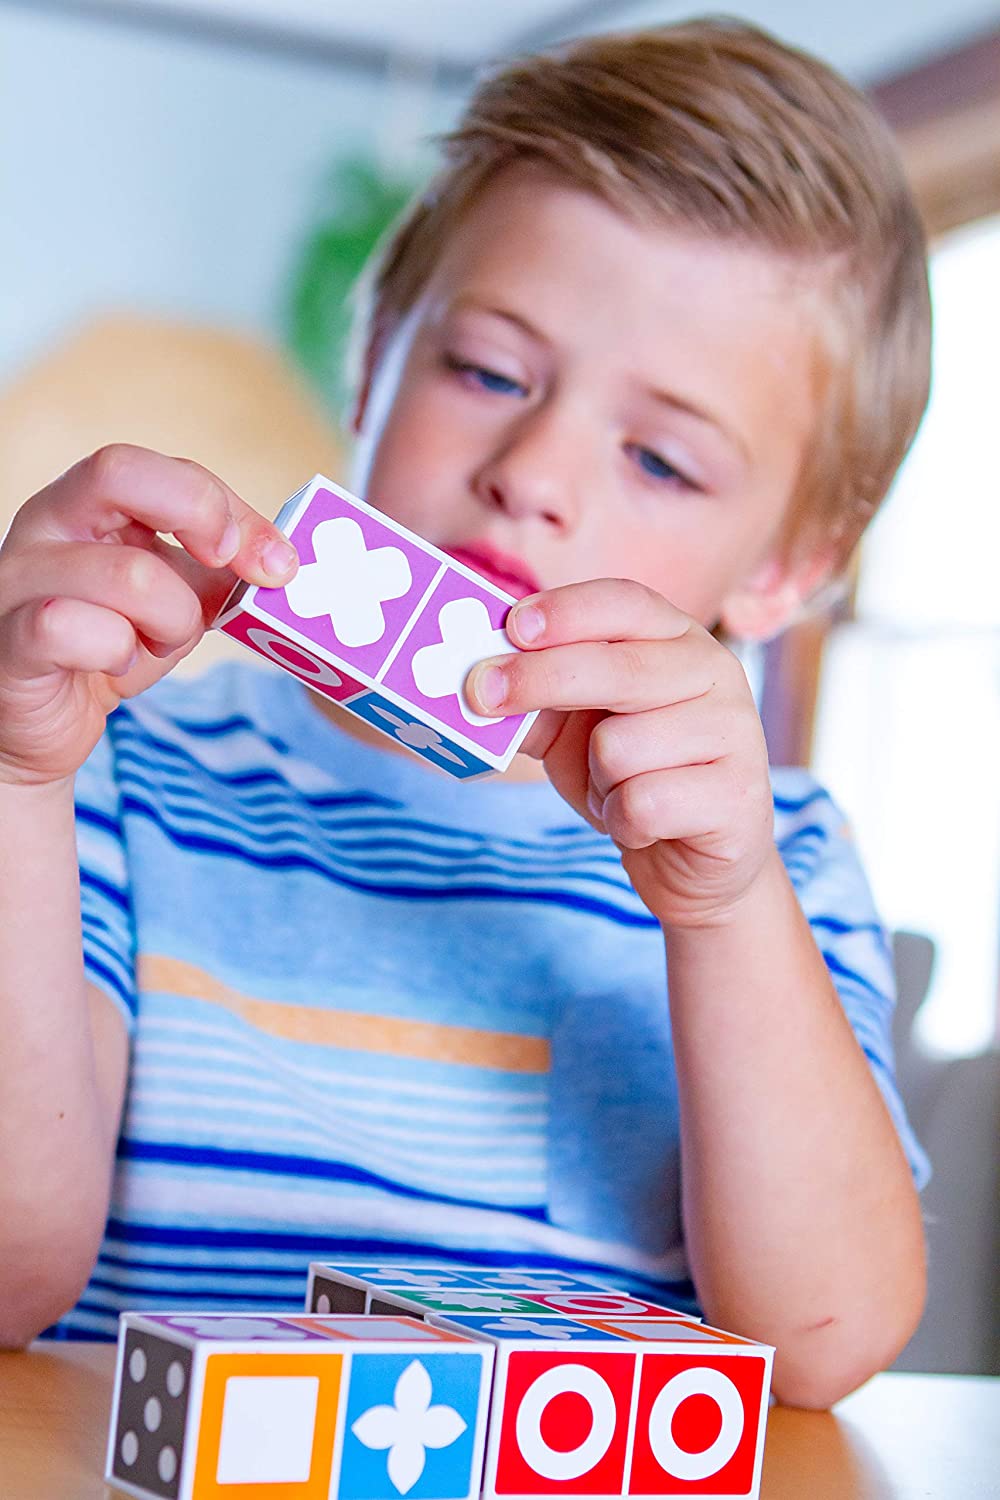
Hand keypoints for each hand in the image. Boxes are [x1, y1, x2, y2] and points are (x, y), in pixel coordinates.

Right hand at [0, 444, 297, 787]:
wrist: (48, 723)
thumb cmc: (109, 646)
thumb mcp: (177, 598)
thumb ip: (221, 570)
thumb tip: (285, 560)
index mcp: (93, 502)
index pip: (170, 472)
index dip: (234, 511)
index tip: (279, 564)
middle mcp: (47, 521)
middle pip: (118, 470)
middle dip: (202, 517)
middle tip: (230, 569)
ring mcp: (20, 576)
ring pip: (125, 573)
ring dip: (171, 620)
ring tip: (155, 643)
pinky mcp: (10, 636)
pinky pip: (72, 628)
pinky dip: (115, 653)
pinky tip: (112, 666)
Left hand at [467, 578, 774, 927]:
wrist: (695, 860)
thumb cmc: (632, 777)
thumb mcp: (576, 730)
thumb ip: (538, 700)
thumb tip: (478, 682)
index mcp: (676, 638)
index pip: (625, 604)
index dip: (567, 611)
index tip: (512, 627)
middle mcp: (714, 672)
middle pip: (616, 668)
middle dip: (539, 680)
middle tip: (480, 696)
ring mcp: (734, 732)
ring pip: (618, 748)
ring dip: (596, 781)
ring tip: (618, 790)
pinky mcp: (737, 797)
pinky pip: (641, 804)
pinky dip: (622, 822)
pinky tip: (643, 824)